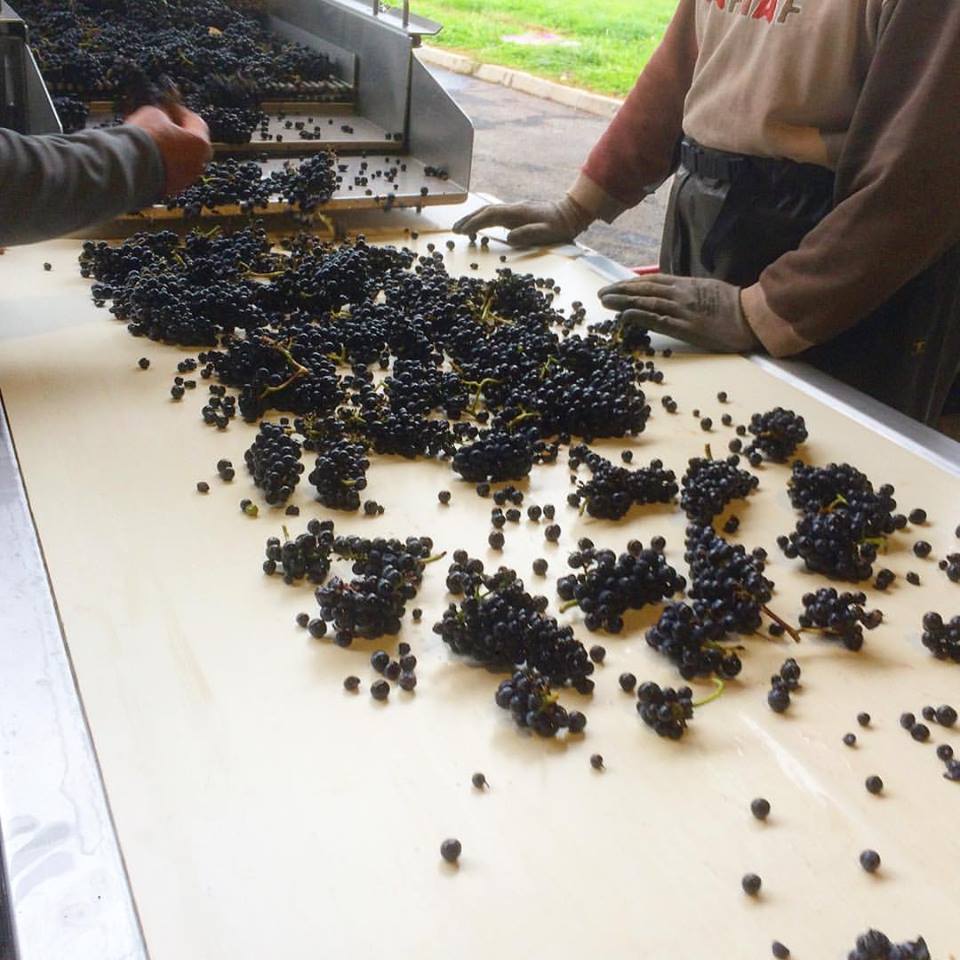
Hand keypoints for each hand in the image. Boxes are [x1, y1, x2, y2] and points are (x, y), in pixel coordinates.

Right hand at [125, 104, 211, 195]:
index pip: (195, 122)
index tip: (168, 105)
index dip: (179, 111)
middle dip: (174, 131)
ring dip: (166, 147)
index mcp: (201, 145)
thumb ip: (163, 112)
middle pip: (189, 143)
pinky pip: (168, 171)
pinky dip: (159, 161)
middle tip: (159, 121)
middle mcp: (198, 165)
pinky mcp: (170, 189)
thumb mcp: (154, 113)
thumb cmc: (146, 141)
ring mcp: (185, 179)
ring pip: (178, 159)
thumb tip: (161, 113)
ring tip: (148, 136)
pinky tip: (145, 152)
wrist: (130, 167)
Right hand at [452, 196, 591, 245]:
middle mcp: (514, 208)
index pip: (490, 216)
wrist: (571, 213)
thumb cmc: (560, 226)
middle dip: (469, 219)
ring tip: (462, 227)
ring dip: (475, 218)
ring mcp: (516, 209)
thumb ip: (528, 234)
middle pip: (486, 211)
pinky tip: (480, 224)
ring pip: (490, 211)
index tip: (462, 231)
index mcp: (518, 213)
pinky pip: (497, 214)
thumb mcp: (547, 233)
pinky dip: (484, 218)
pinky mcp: (518, 213)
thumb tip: (508, 238)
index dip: (475, 223)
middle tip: (454, 230)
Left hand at [598, 274, 758, 351]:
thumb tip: (669, 293)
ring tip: (605, 302)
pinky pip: (658, 320)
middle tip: (601, 293)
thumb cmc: (732, 305)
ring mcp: (681, 310)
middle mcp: (680, 294)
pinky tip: (624, 316)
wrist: (751, 316)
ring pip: (646, 302)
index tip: (614, 286)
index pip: (651, 281)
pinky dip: (639, 316)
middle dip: (620, 291)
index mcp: (685, 284)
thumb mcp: (707, 290)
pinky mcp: (685, 327)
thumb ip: (686, 291)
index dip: (630, 283)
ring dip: (623, 301)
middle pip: (643, 289)